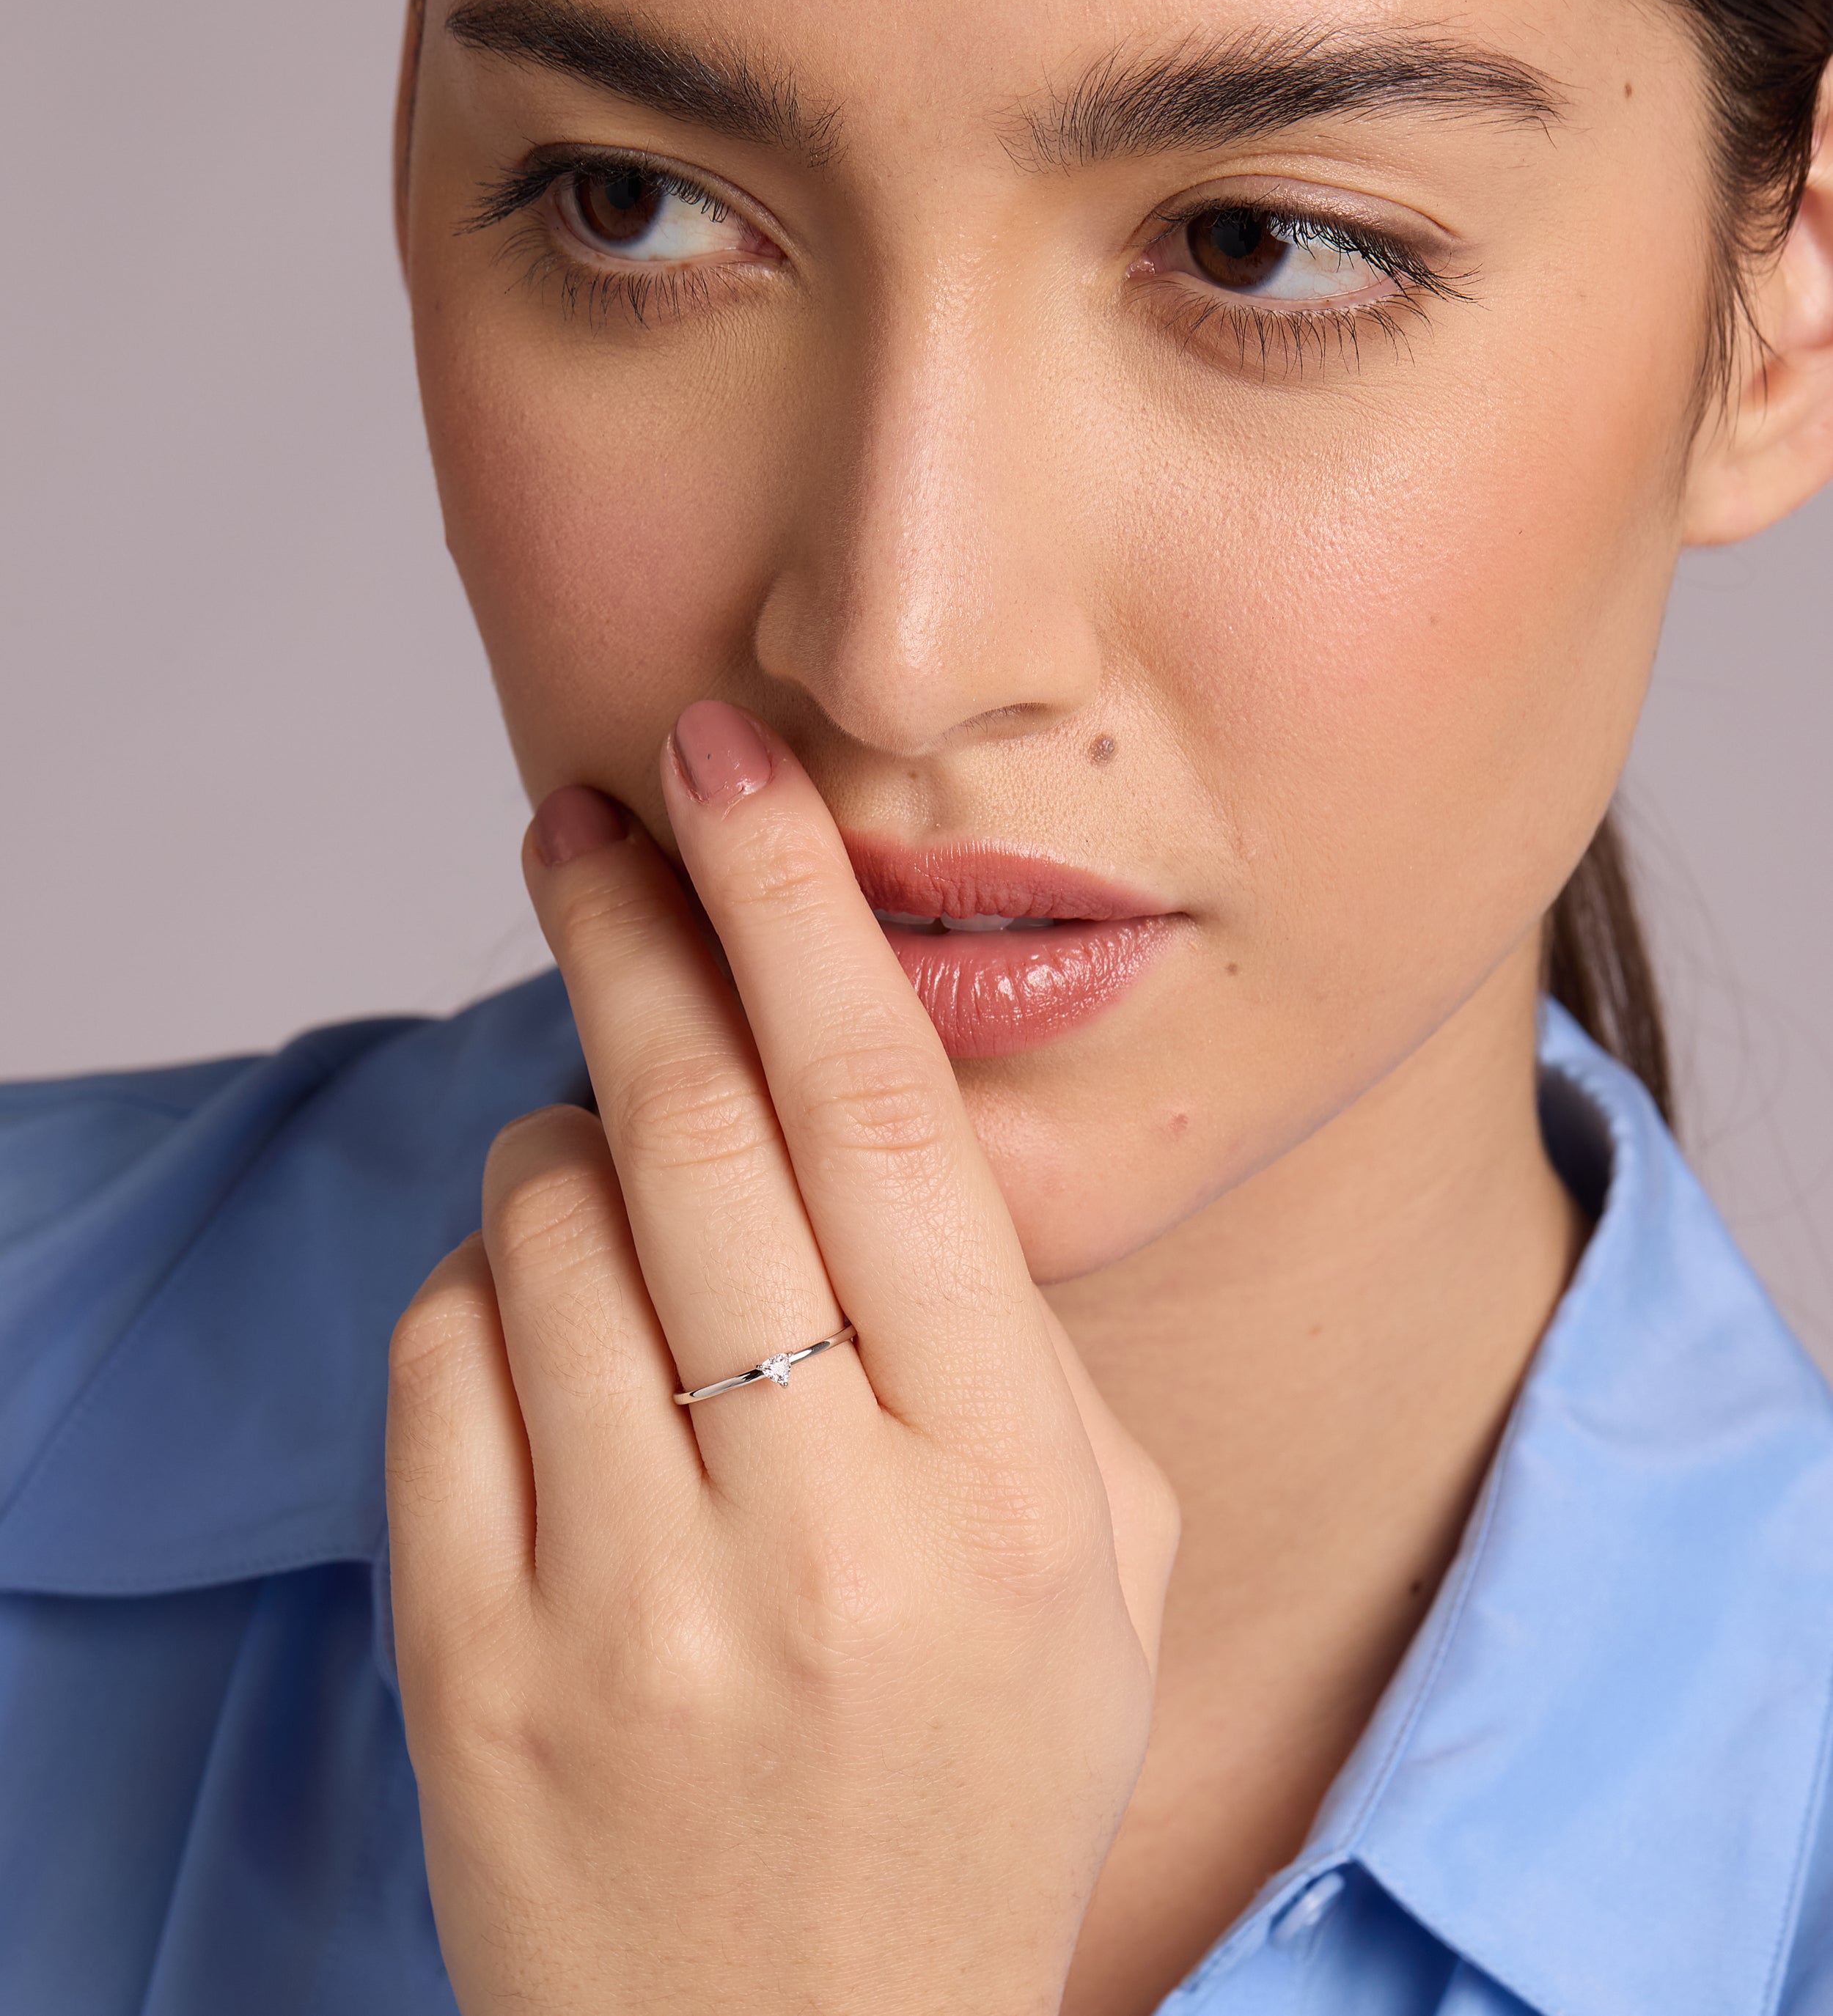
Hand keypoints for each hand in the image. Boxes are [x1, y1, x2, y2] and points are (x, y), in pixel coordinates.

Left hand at [386, 701, 1178, 2015]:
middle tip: (591, 816)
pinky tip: (552, 1332)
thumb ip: (1010, 1347)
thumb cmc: (976, 1784)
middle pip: (694, 1128)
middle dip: (634, 924)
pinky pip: (440, 1361)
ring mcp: (627, 1605)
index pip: (886, 1120)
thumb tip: (855, 1131)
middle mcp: (818, 1532)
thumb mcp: (1101, 1571)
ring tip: (622, 1194)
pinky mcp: (474, 1666)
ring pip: (543, 1225)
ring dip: (570, 1144)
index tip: (727, 765)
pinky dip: (487, 1288)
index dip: (796, 906)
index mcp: (1005, 1491)